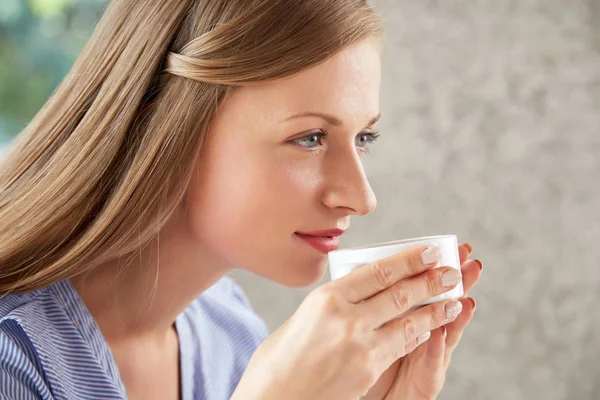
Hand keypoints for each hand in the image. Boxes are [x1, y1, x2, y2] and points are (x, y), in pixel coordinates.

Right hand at [232, 244, 470, 399]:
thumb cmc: (277, 360)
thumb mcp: (300, 318)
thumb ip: (330, 304)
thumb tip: (354, 293)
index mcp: (326, 299)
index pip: (378, 272)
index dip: (409, 259)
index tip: (429, 250)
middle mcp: (346, 319)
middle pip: (399, 293)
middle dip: (430, 280)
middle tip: (452, 270)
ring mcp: (360, 346)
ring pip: (408, 320)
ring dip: (434, 309)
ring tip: (453, 298)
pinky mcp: (367, 370)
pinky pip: (400, 346)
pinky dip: (417, 333)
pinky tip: (429, 327)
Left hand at [363, 244, 481, 399]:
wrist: (374, 397)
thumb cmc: (367, 363)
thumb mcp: (373, 329)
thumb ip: (379, 306)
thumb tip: (375, 271)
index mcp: (411, 320)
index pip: (427, 289)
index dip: (438, 269)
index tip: (449, 245)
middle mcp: (427, 337)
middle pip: (445, 304)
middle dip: (457, 282)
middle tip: (470, 259)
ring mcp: (430, 359)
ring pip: (447, 333)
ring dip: (458, 313)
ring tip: (467, 294)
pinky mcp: (426, 382)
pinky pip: (432, 364)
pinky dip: (436, 348)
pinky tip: (439, 332)